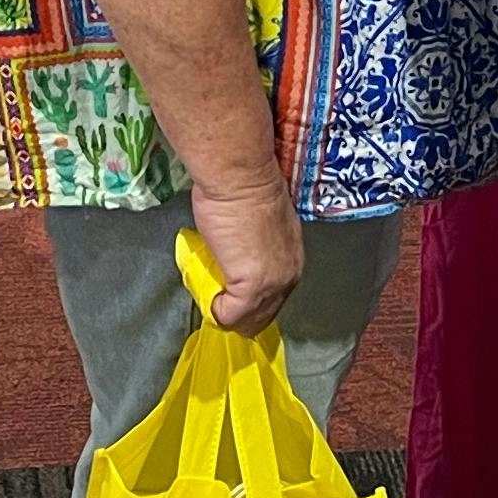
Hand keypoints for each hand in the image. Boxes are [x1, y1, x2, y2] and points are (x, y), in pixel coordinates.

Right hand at [188, 172, 306, 334]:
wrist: (239, 177)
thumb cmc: (243, 186)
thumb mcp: (257, 221)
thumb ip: (252, 245)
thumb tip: (233, 253)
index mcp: (291, 258)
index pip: (272, 296)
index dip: (247, 297)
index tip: (227, 288)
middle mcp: (288, 275)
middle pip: (263, 315)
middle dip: (237, 310)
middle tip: (214, 296)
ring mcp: (272, 284)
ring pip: (248, 321)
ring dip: (225, 312)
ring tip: (208, 296)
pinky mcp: (252, 287)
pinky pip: (228, 315)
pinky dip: (215, 311)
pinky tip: (206, 296)